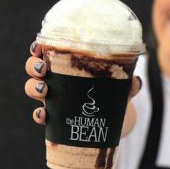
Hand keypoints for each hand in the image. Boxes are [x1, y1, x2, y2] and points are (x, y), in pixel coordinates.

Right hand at [24, 40, 142, 134]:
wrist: (109, 121)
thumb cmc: (109, 94)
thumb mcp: (118, 87)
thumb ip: (127, 84)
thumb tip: (136, 81)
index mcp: (67, 65)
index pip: (47, 51)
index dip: (38, 48)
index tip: (38, 46)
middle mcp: (55, 79)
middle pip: (34, 68)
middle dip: (33, 66)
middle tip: (42, 69)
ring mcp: (52, 98)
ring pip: (33, 88)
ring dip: (34, 87)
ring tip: (44, 89)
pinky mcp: (54, 117)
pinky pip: (40, 116)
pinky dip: (39, 115)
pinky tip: (43, 116)